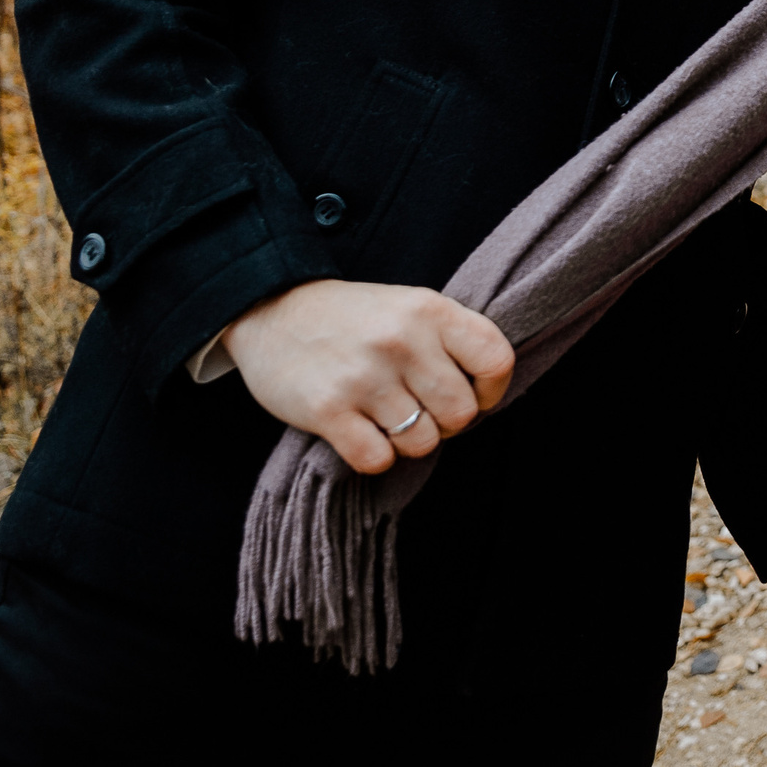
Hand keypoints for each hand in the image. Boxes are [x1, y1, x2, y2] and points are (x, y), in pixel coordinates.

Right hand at [222, 279, 515, 474]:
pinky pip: (377, 460)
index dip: (491, 390)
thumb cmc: (353, 317)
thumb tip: (486, 393)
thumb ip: (449, 339)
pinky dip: (373, 456)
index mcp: (430, 310)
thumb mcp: (409, 305)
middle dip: (446, 423)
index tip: (472, 394)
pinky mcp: (327, 409)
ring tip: (387, 420)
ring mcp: (364, 376)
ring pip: (422, 442)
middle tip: (421, 411)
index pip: (496, 360)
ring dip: (408, 442)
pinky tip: (361, 432)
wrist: (270, 309)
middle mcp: (402, 341)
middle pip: (461, 413)